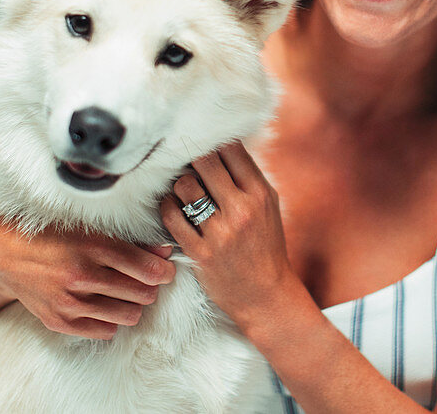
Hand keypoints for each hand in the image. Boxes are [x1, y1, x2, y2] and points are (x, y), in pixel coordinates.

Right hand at [0, 217, 175, 339]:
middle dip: (149, 287)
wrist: (4, 255)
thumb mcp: (89, 229)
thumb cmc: (51, 235)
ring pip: (129, 315)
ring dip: (132, 304)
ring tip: (124, 292)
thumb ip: (129, 241)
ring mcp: (69, 302)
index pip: (147, 268)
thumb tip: (165, 252)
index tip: (165, 269)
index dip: (164, 270)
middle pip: (143, 294)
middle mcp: (81, 276)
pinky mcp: (60, 322)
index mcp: (91, 246)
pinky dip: (111, 319)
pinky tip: (103, 304)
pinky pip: (106, 331)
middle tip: (143, 279)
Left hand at [160, 141, 296, 324]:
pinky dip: (168, 207)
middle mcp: (241, 210)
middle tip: (188, 163)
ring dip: (179, 184)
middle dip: (193, 158)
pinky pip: (171, 216)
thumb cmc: (265, 245)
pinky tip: (174, 208)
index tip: (204, 144)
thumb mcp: (268, 206)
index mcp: (260, 194)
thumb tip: (219, 143)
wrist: (265, 295)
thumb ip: (247, 176)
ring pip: (184, 185)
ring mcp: (220, 232)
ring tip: (184, 190)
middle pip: (205, 161)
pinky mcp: (200, 253)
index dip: (213, 142)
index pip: (231, 149)